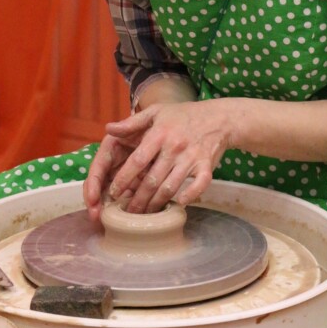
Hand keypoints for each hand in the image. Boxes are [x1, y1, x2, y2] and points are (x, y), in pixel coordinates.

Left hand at [83, 101, 230, 217]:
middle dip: (138, 199)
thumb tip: (108, 129)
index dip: (124, 178)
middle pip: (152, 179)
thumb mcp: (156, 112)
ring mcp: (191, 157)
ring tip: (146, 215)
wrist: (218, 118)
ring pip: (171, 187)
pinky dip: (189, 196)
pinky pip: (198, 185)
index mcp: (159, 134)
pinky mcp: (207, 166)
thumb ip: (132, 122)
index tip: (113, 192)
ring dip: (157, 203)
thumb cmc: (182, 115)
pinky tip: (179, 204)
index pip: (137, 160)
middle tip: (128, 212)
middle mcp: (174, 147)